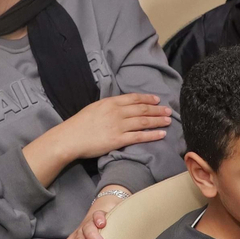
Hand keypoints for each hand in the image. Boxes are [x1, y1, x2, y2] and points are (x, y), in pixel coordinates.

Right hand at [55, 93, 172, 159]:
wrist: (70, 138)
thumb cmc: (79, 124)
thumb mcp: (95, 108)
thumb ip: (109, 106)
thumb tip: (120, 106)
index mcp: (110, 102)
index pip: (134, 98)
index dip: (148, 98)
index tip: (157, 99)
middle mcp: (117, 112)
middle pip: (142, 109)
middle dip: (157, 109)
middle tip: (169, 110)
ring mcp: (118, 126)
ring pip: (143, 121)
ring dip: (158, 120)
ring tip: (168, 120)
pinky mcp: (118, 140)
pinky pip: (139, 136)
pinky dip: (152, 134)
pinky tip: (161, 134)